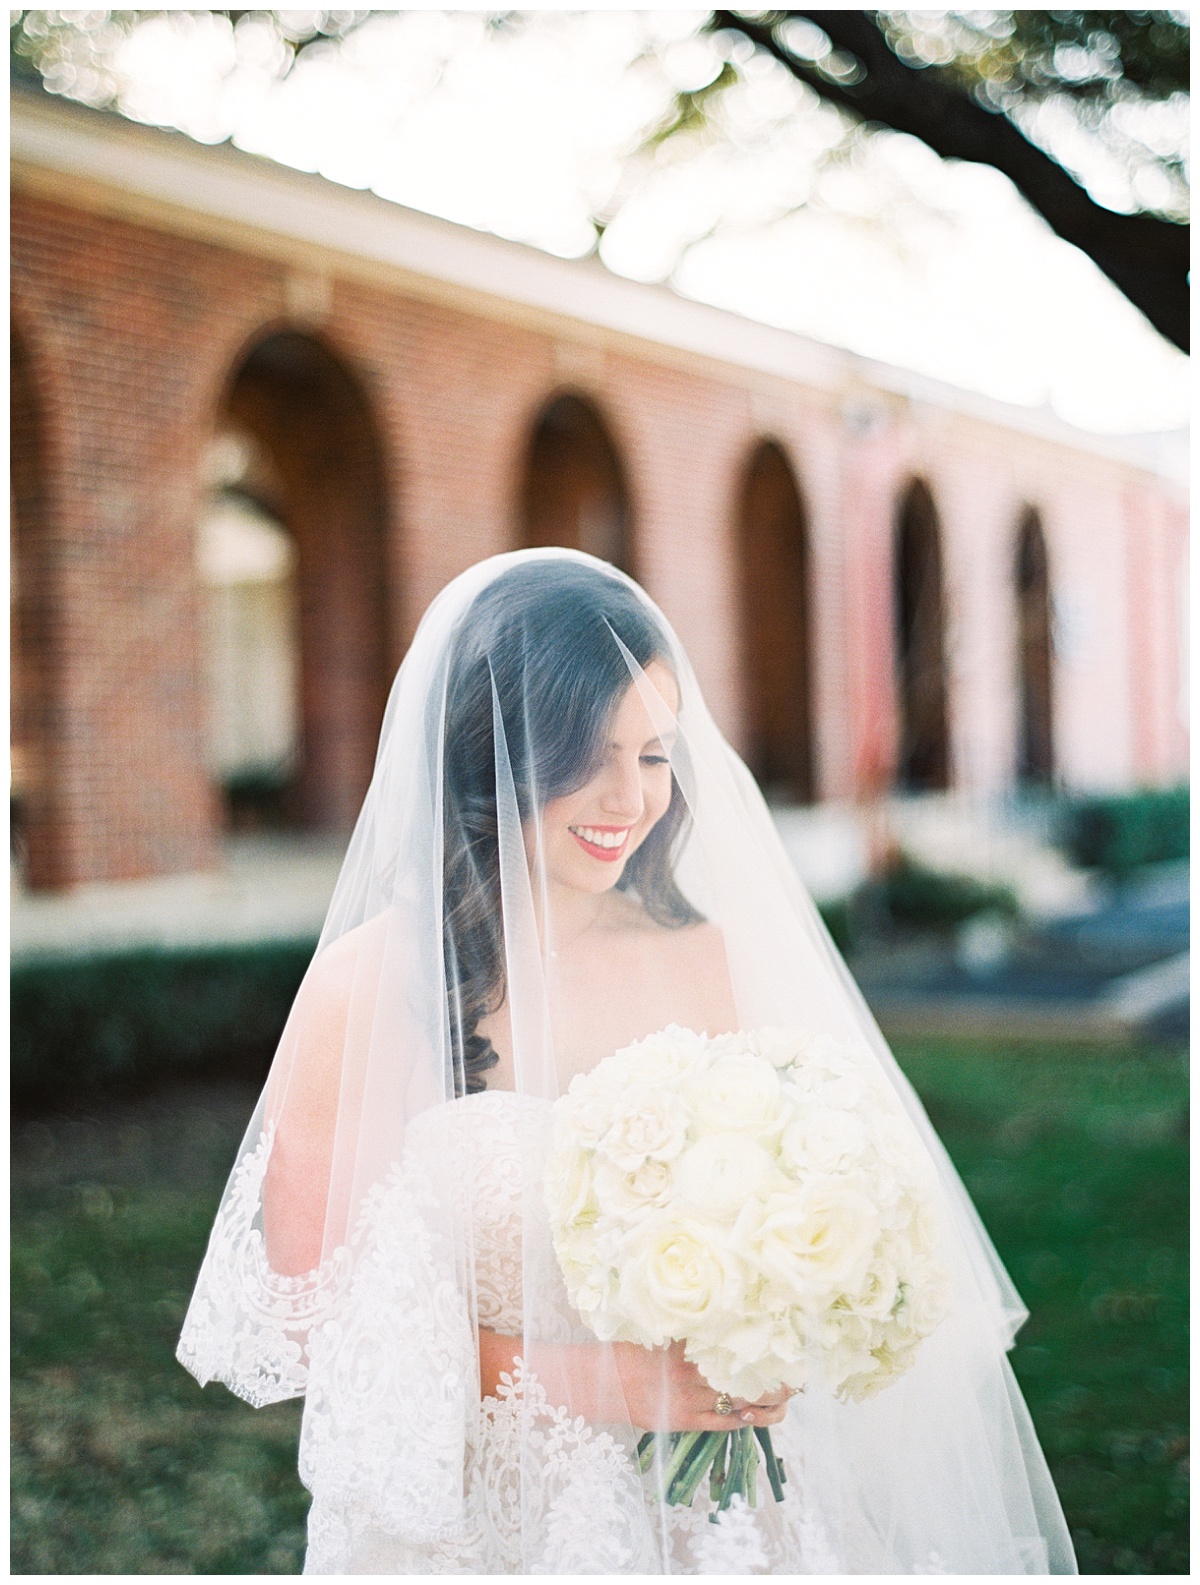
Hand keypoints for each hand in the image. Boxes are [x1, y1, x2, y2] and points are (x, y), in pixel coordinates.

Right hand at [614, 1340, 791, 1432]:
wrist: (604, 1383)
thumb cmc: (631, 1349)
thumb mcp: (660, 1330)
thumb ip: (690, 1327)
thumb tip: (721, 1313)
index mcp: (688, 1346)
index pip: (732, 1344)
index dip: (760, 1344)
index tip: (783, 1341)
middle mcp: (693, 1373)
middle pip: (744, 1375)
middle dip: (773, 1376)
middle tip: (797, 1372)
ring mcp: (691, 1400)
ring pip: (739, 1402)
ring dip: (767, 1400)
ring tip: (787, 1394)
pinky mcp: (686, 1421)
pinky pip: (723, 1422)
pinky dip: (744, 1418)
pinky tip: (758, 1414)